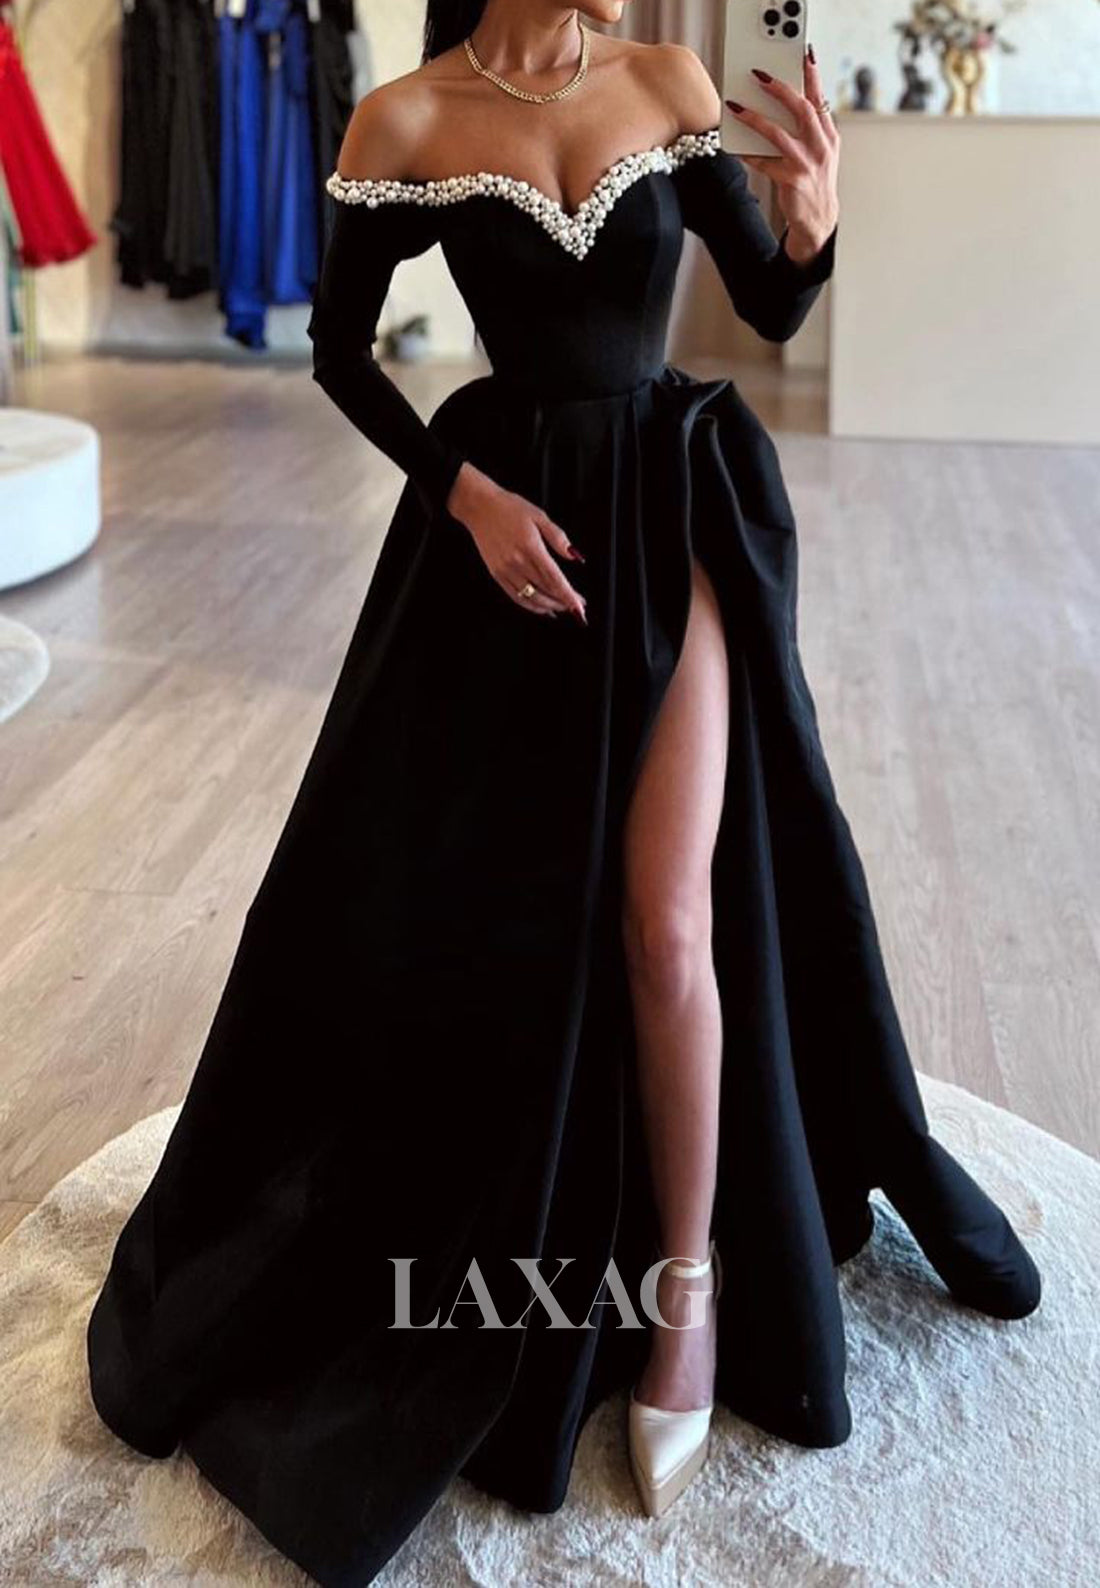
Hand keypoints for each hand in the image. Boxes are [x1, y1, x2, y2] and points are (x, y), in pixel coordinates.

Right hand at [447, 462, 587, 623]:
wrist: (480, 508)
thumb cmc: (509, 509)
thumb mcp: (539, 516)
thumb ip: (558, 537)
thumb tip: (574, 555)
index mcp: (531, 547)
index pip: (554, 579)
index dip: (568, 595)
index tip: (579, 606)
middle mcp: (518, 562)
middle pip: (545, 590)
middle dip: (563, 602)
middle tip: (575, 606)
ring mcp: (506, 570)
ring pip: (531, 597)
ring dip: (548, 607)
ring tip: (561, 608)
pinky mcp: (497, 574)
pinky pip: (515, 596)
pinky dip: (530, 606)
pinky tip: (541, 608)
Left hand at [725, 44, 839, 259]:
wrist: (817, 221)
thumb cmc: (813, 180)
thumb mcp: (818, 152)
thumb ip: (807, 128)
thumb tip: (781, 101)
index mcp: (829, 135)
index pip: (820, 98)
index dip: (812, 74)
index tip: (803, 53)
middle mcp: (822, 146)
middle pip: (801, 109)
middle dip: (780, 89)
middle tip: (760, 75)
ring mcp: (807, 164)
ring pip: (779, 134)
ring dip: (755, 118)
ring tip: (736, 107)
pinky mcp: (791, 182)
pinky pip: (764, 163)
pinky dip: (749, 153)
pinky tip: (735, 145)